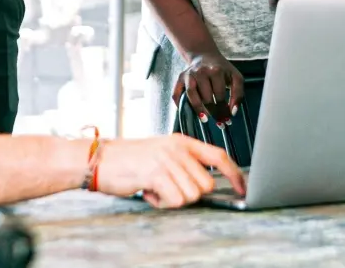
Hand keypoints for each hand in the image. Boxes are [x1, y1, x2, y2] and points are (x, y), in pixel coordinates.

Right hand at [95, 135, 245, 207]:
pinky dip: (162, 202)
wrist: (101, 158)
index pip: (218, 155)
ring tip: (156, 188)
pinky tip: (149, 191)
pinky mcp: (155, 173)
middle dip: (190, 193)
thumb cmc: (130, 159)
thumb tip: (206, 184)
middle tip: (170, 187)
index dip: (234, 173)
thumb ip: (184, 163)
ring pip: (191, 195)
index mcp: (181, 141)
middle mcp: (176, 148)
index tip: (243, 187)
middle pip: (206, 184)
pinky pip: (174, 200)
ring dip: (173, 199)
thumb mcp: (162, 153)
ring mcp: (166, 160)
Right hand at [172, 53, 244, 119]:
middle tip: (219, 123)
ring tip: (205, 119)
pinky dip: (179, 104)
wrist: (204, 55)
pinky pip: (176, 93)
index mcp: (216, 70)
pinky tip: (187, 111)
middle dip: (213, 112)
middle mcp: (200, 71)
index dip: (224, 109)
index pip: (220, 95)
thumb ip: (238, 93)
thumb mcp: (235, 77)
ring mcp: (188, 74)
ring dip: (199, 110)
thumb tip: (232, 112)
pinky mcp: (180, 78)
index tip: (228, 120)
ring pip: (192, 96)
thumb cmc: (222, 69)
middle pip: (206, 97)